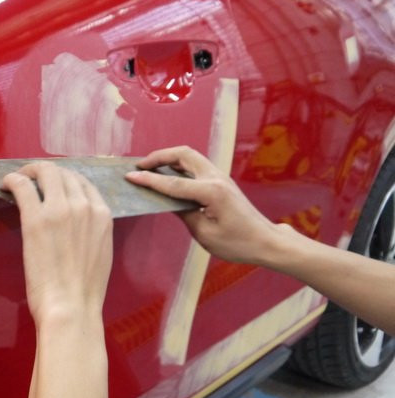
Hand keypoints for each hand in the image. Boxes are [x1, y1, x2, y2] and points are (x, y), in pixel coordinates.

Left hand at [1, 162, 112, 326]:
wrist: (71, 306)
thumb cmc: (83, 289)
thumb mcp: (100, 251)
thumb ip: (91, 229)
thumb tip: (75, 222)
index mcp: (102, 214)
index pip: (83, 182)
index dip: (64, 179)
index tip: (51, 185)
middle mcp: (84, 206)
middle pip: (63, 172)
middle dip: (45, 172)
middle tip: (30, 179)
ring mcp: (60, 209)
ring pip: (44, 172)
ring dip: (28, 171)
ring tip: (17, 179)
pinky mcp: (36, 218)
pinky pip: (22, 185)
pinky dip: (12, 179)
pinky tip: (6, 184)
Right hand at [125, 146, 290, 264]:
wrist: (265, 241)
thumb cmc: (238, 243)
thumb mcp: (205, 233)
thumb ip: (183, 213)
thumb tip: (168, 200)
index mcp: (211, 191)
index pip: (172, 182)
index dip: (149, 179)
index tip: (130, 176)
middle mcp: (216, 178)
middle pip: (183, 154)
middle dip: (159, 156)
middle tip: (140, 166)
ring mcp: (220, 176)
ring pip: (190, 156)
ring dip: (169, 158)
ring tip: (151, 168)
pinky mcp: (221, 181)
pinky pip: (196, 165)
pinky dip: (179, 165)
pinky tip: (169, 175)